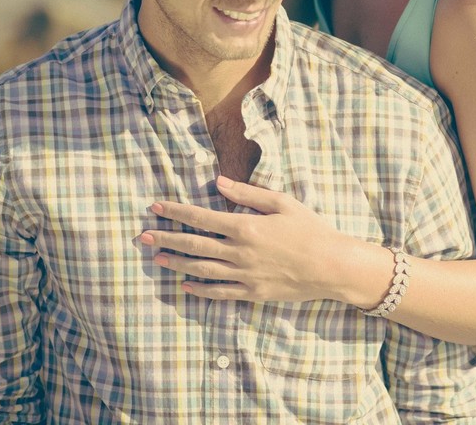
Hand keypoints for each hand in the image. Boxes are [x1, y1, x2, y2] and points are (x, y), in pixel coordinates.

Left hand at [141, 176, 348, 302]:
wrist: (332, 266)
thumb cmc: (311, 229)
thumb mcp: (282, 203)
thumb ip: (248, 194)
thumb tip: (219, 183)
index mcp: (246, 227)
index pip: (201, 218)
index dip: (176, 212)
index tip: (156, 207)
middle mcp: (240, 252)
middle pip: (194, 245)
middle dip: (166, 239)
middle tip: (143, 236)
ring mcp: (244, 275)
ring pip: (201, 270)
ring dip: (176, 264)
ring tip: (156, 259)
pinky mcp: (252, 293)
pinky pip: (219, 293)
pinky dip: (199, 290)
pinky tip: (184, 286)